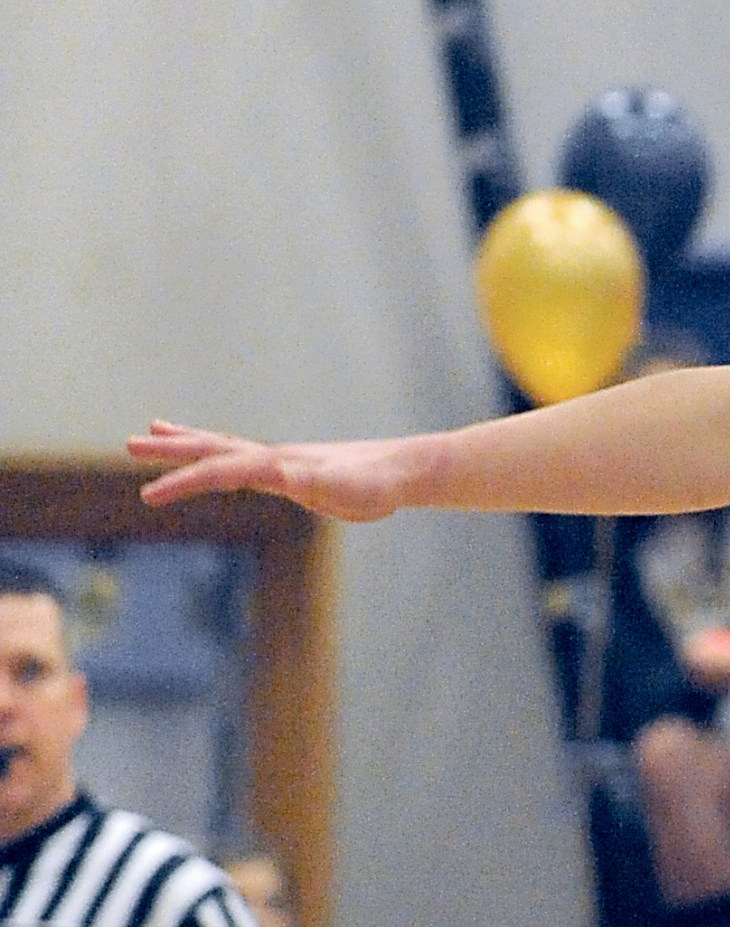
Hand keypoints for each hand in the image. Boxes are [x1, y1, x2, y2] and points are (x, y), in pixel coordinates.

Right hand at [131, 422, 414, 521]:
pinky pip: (241, 464)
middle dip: (171, 449)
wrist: (402, 470)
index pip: (218, 472)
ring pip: (222, 449)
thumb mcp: (346, 488)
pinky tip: (214, 463)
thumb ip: (315, 480)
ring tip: (152, 429)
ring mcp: (279, 462)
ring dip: (186, 442)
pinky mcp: (290, 472)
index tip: (147, 496)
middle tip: (130, 442)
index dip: (182, 483)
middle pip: (211, 449)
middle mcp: (272, 458)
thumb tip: (282, 472)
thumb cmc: (376, 483)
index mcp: (277, 464)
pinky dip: (218, 458)